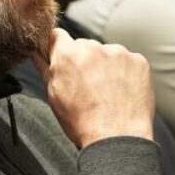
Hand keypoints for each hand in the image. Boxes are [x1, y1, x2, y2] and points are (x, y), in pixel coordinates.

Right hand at [32, 28, 153, 147]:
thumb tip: (36, 53)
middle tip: (86, 86)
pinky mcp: (138, 61)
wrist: (118, 138)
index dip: (58, 48)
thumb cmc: (83, 122)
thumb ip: (45, 69)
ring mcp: (119, 53)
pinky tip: (121, 92)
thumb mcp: (54, 97)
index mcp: (68, 54)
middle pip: (84, 46)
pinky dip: (124, 73)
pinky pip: (127, 61)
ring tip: (106, 92)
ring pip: (107, 53)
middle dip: (83, 60)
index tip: (61, 59)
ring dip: (105, 66)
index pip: (57, 36)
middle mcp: (93, 47)